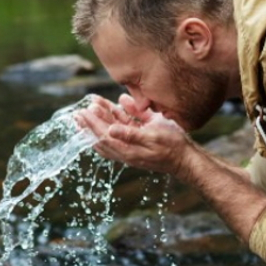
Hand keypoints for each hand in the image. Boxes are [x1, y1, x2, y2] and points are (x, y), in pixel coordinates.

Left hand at [75, 94, 192, 175]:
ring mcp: (133, 145)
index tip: (82, 112)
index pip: (103, 136)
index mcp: (127, 150)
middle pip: (103, 136)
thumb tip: (110, 130)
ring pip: (112, 132)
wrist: (187, 159)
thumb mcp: (153, 137)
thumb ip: (131, 133)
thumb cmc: (173, 147)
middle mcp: (127, 149)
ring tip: (91, 107)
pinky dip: (117, 119)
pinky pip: (124, 129)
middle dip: (90, 123)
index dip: (91, 124)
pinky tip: (115, 106)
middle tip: (78, 112)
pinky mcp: (141, 141)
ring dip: (102, 119)